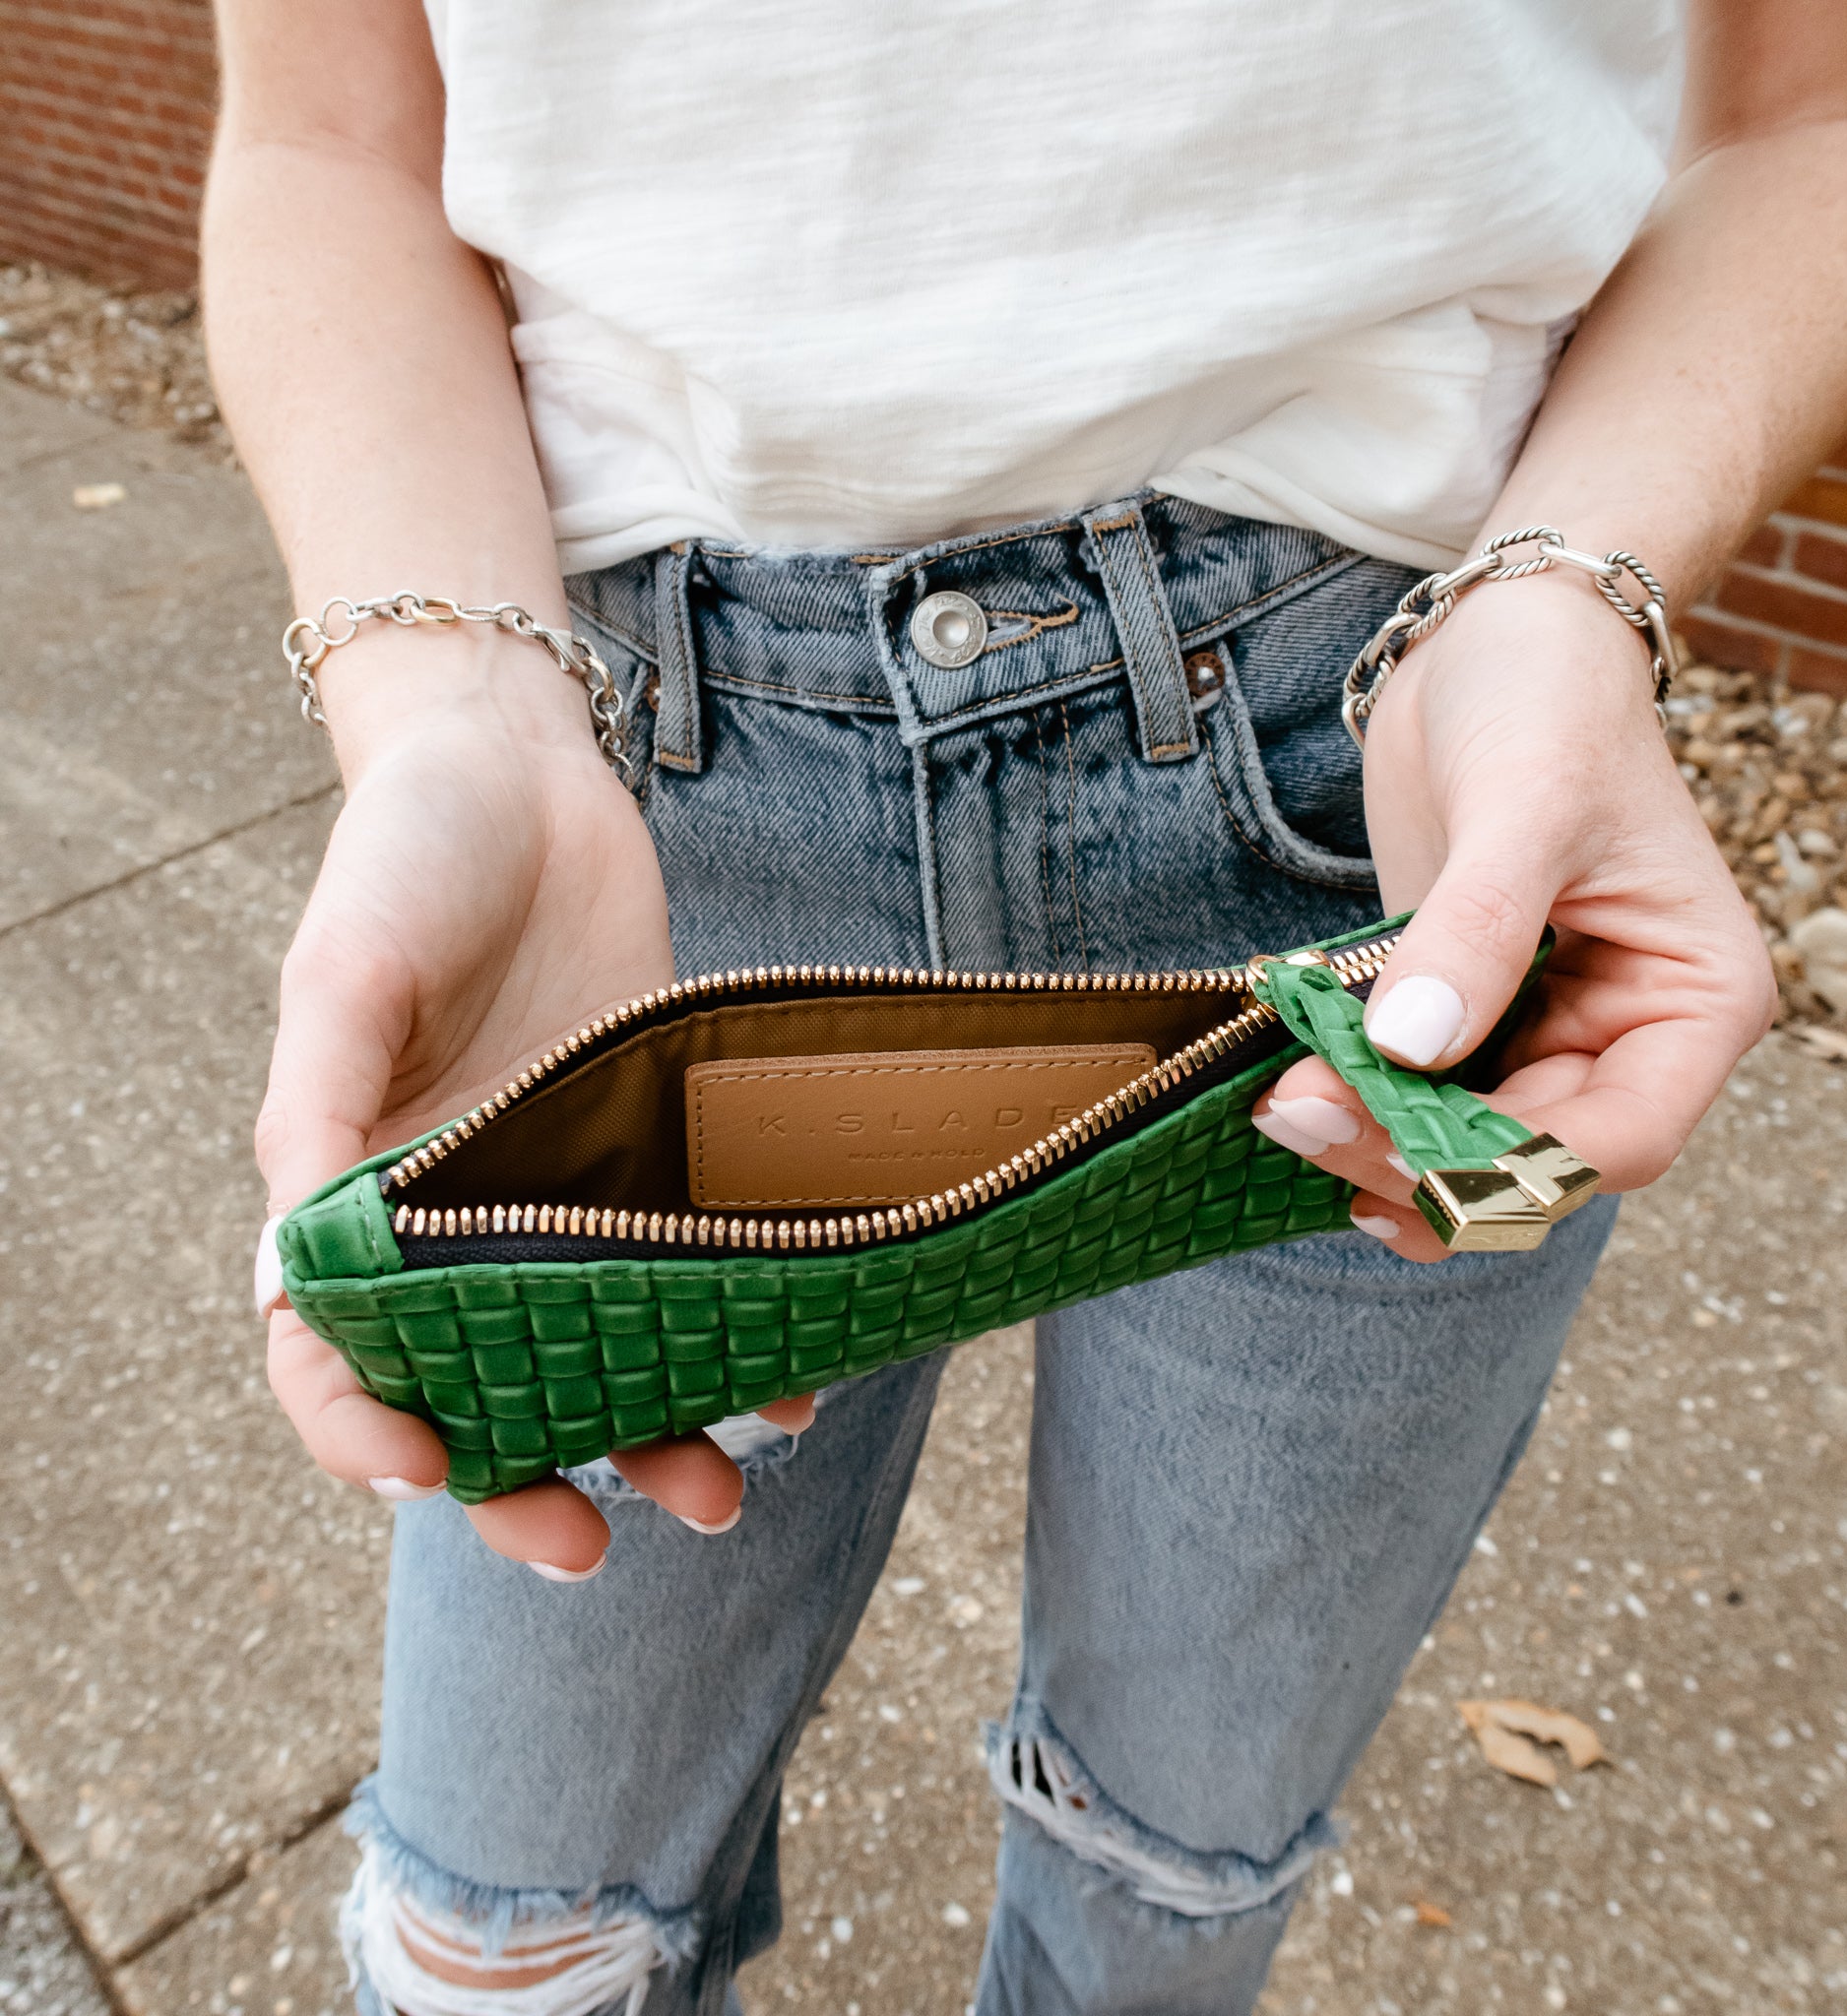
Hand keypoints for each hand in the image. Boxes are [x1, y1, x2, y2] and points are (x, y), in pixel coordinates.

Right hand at [257, 662, 809, 1575]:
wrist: (527, 770)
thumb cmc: (408, 858)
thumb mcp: (342, 973)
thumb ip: (318, 1110)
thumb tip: (291, 1270)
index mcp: (355, 1194)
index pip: (337, 1359)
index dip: (367, 1438)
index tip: (430, 1477)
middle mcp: (460, 1218)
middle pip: (483, 1393)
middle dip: (530, 1484)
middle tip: (590, 1548)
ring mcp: (566, 1195)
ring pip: (603, 1355)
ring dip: (652, 1435)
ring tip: (723, 1491)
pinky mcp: (658, 1152)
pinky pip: (696, 1268)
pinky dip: (738, 1332)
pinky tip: (793, 1378)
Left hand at [1252, 570, 1775, 1260]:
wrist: (1498, 645)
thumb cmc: (1549, 703)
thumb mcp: (1526, 805)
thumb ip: (1476, 930)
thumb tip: (1410, 1049)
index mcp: (1695, 1003)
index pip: (1621, 1140)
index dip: (1511, 1168)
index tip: (1399, 1147)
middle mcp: (1629, 1038)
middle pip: (1532, 1159)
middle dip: (1420, 1158)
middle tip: (1302, 1121)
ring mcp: (1546, 1033)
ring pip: (1467, 1145)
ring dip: (1377, 1144)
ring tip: (1286, 1114)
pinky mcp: (1467, 1016)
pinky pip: (1418, 1095)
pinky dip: (1361, 1104)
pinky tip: (1296, 1099)